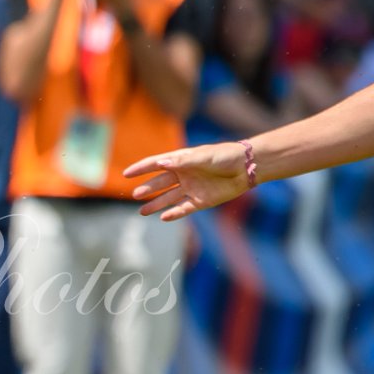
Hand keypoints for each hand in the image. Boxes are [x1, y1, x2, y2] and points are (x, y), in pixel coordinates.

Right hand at [122, 141, 251, 220]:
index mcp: (181, 161)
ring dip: (156, 204)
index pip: (156, 164)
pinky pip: (184, 208)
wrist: (247, 167)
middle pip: (160, 183)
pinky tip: (163, 218)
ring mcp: (191, 188)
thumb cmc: (225, 156)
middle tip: (135, 195)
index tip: (126, 174)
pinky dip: (174, 213)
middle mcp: (183, 175)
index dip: (140, 169)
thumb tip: (161, 163)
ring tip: (142, 212)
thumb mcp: (203, 156)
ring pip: (169, 198)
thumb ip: (183, 161)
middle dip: (147, 189)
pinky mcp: (201, 201)